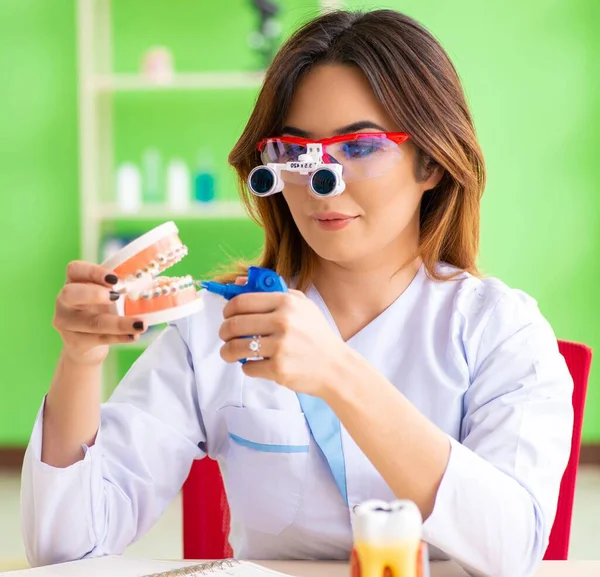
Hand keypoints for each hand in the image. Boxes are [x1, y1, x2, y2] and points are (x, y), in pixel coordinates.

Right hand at [53, 261, 146, 365]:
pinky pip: (99, 339)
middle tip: (116, 296)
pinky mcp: (75, 342)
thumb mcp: (106, 296)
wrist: (86, 344)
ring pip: (92, 322)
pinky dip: (120, 337)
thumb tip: (154, 282)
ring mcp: (66, 323)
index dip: (93, 271)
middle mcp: (64, 301)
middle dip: (94, 294)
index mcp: (73, 282)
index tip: (114, 278)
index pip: (74, 269)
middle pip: (71, 294)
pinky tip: (134, 336)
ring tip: (140, 324)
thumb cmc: (100, 311)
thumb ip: (120, 288)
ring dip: (119, 323)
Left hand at [218, 289, 346, 396]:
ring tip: (230, 353)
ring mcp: (280, 346)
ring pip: (235, 348)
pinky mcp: (278, 368)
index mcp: (287, 303)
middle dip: (224, 332)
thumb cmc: (316, 335)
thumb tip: (239, 282)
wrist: (335, 367)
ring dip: (227, 351)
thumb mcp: (302, 306)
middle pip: (233, 325)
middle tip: (226, 336)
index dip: (228, 309)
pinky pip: (248, 367)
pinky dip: (247, 367)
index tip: (227, 315)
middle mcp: (283, 322)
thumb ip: (273, 292)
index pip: (241, 302)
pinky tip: (256, 364)